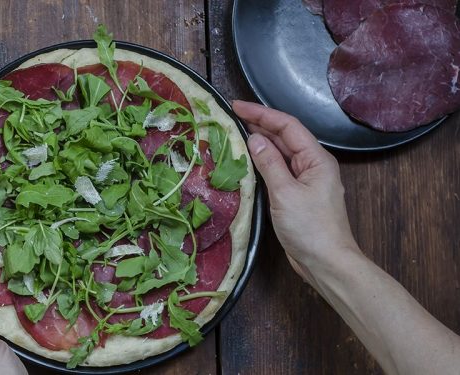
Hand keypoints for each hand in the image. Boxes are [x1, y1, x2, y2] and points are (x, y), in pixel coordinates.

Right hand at [232, 101, 359, 282]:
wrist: (326, 262)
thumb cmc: (309, 228)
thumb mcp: (285, 193)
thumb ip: (269, 163)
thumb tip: (254, 138)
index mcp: (316, 158)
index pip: (287, 126)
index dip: (262, 113)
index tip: (237, 106)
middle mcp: (312, 164)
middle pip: (284, 137)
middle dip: (260, 124)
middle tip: (231, 117)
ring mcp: (306, 180)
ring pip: (281, 153)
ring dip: (260, 142)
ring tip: (235, 133)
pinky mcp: (297, 195)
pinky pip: (279, 170)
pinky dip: (263, 162)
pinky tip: (248, 161)